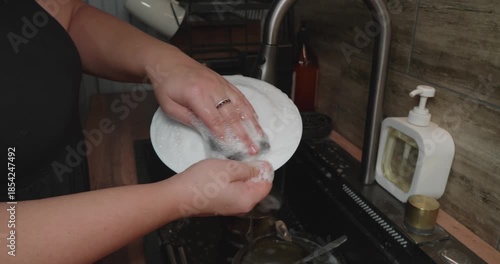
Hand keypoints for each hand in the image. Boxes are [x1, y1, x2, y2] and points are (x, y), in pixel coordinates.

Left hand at [147, 60, 264, 154]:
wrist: (168, 61)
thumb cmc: (166, 83)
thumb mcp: (169, 106)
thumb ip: (189, 119)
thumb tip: (206, 132)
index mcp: (197, 95)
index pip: (214, 120)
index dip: (225, 136)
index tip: (233, 148)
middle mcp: (212, 88)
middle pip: (231, 115)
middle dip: (243, 134)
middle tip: (252, 148)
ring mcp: (220, 84)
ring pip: (240, 106)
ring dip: (251, 123)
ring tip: (259, 137)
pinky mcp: (224, 82)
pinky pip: (240, 96)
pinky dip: (249, 109)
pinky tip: (255, 119)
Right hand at [165, 159, 272, 216]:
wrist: (177, 196)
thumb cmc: (202, 182)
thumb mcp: (229, 168)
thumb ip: (249, 168)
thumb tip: (264, 168)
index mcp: (248, 199)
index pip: (267, 184)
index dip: (264, 170)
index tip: (255, 158)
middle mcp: (241, 207)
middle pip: (256, 187)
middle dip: (251, 172)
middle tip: (238, 160)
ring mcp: (230, 207)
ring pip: (243, 188)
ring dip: (239, 175)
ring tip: (227, 166)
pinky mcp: (220, 205)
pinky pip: (232, 191)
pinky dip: (230, 181)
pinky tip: (220, 174)